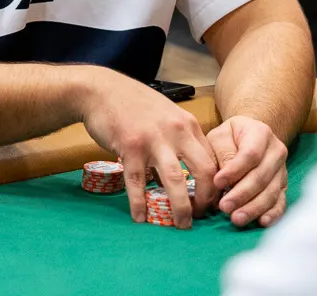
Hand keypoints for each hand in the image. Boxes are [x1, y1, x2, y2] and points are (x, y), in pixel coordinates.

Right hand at [78, 68, 217, 228]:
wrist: (100, 90)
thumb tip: (186, 172)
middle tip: (200, 215)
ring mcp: (153, 139)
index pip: (213, 159)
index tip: (211, 201)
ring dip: (181, 207)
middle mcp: (176, 131)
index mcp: (188, 125)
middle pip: (203, 171)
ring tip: (181, 224)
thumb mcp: (166, 115)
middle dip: (206, 199)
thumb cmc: (133, 104)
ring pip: (175, 180)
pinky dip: (140, 203)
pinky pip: (138, 182)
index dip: (216, 185)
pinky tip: (140, 217)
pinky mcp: (130, 147)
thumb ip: (179, 139)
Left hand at [205, 116, 288, 227]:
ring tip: (236, 219)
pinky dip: (272, 214)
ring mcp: (282, 170)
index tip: (217, 183)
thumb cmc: (229, 138)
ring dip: (254, 208)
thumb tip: (224, 181)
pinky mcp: (283, 186)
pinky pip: (280, 201)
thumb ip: (222, 154)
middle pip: (261, 176)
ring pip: (271, 192)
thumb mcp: (220, 137)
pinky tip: (262, 222)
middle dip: (242, 194)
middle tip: (224, 207)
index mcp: (260, 133)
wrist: (249, 138)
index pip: (250, 154)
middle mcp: (276, 151)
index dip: (235, 171)